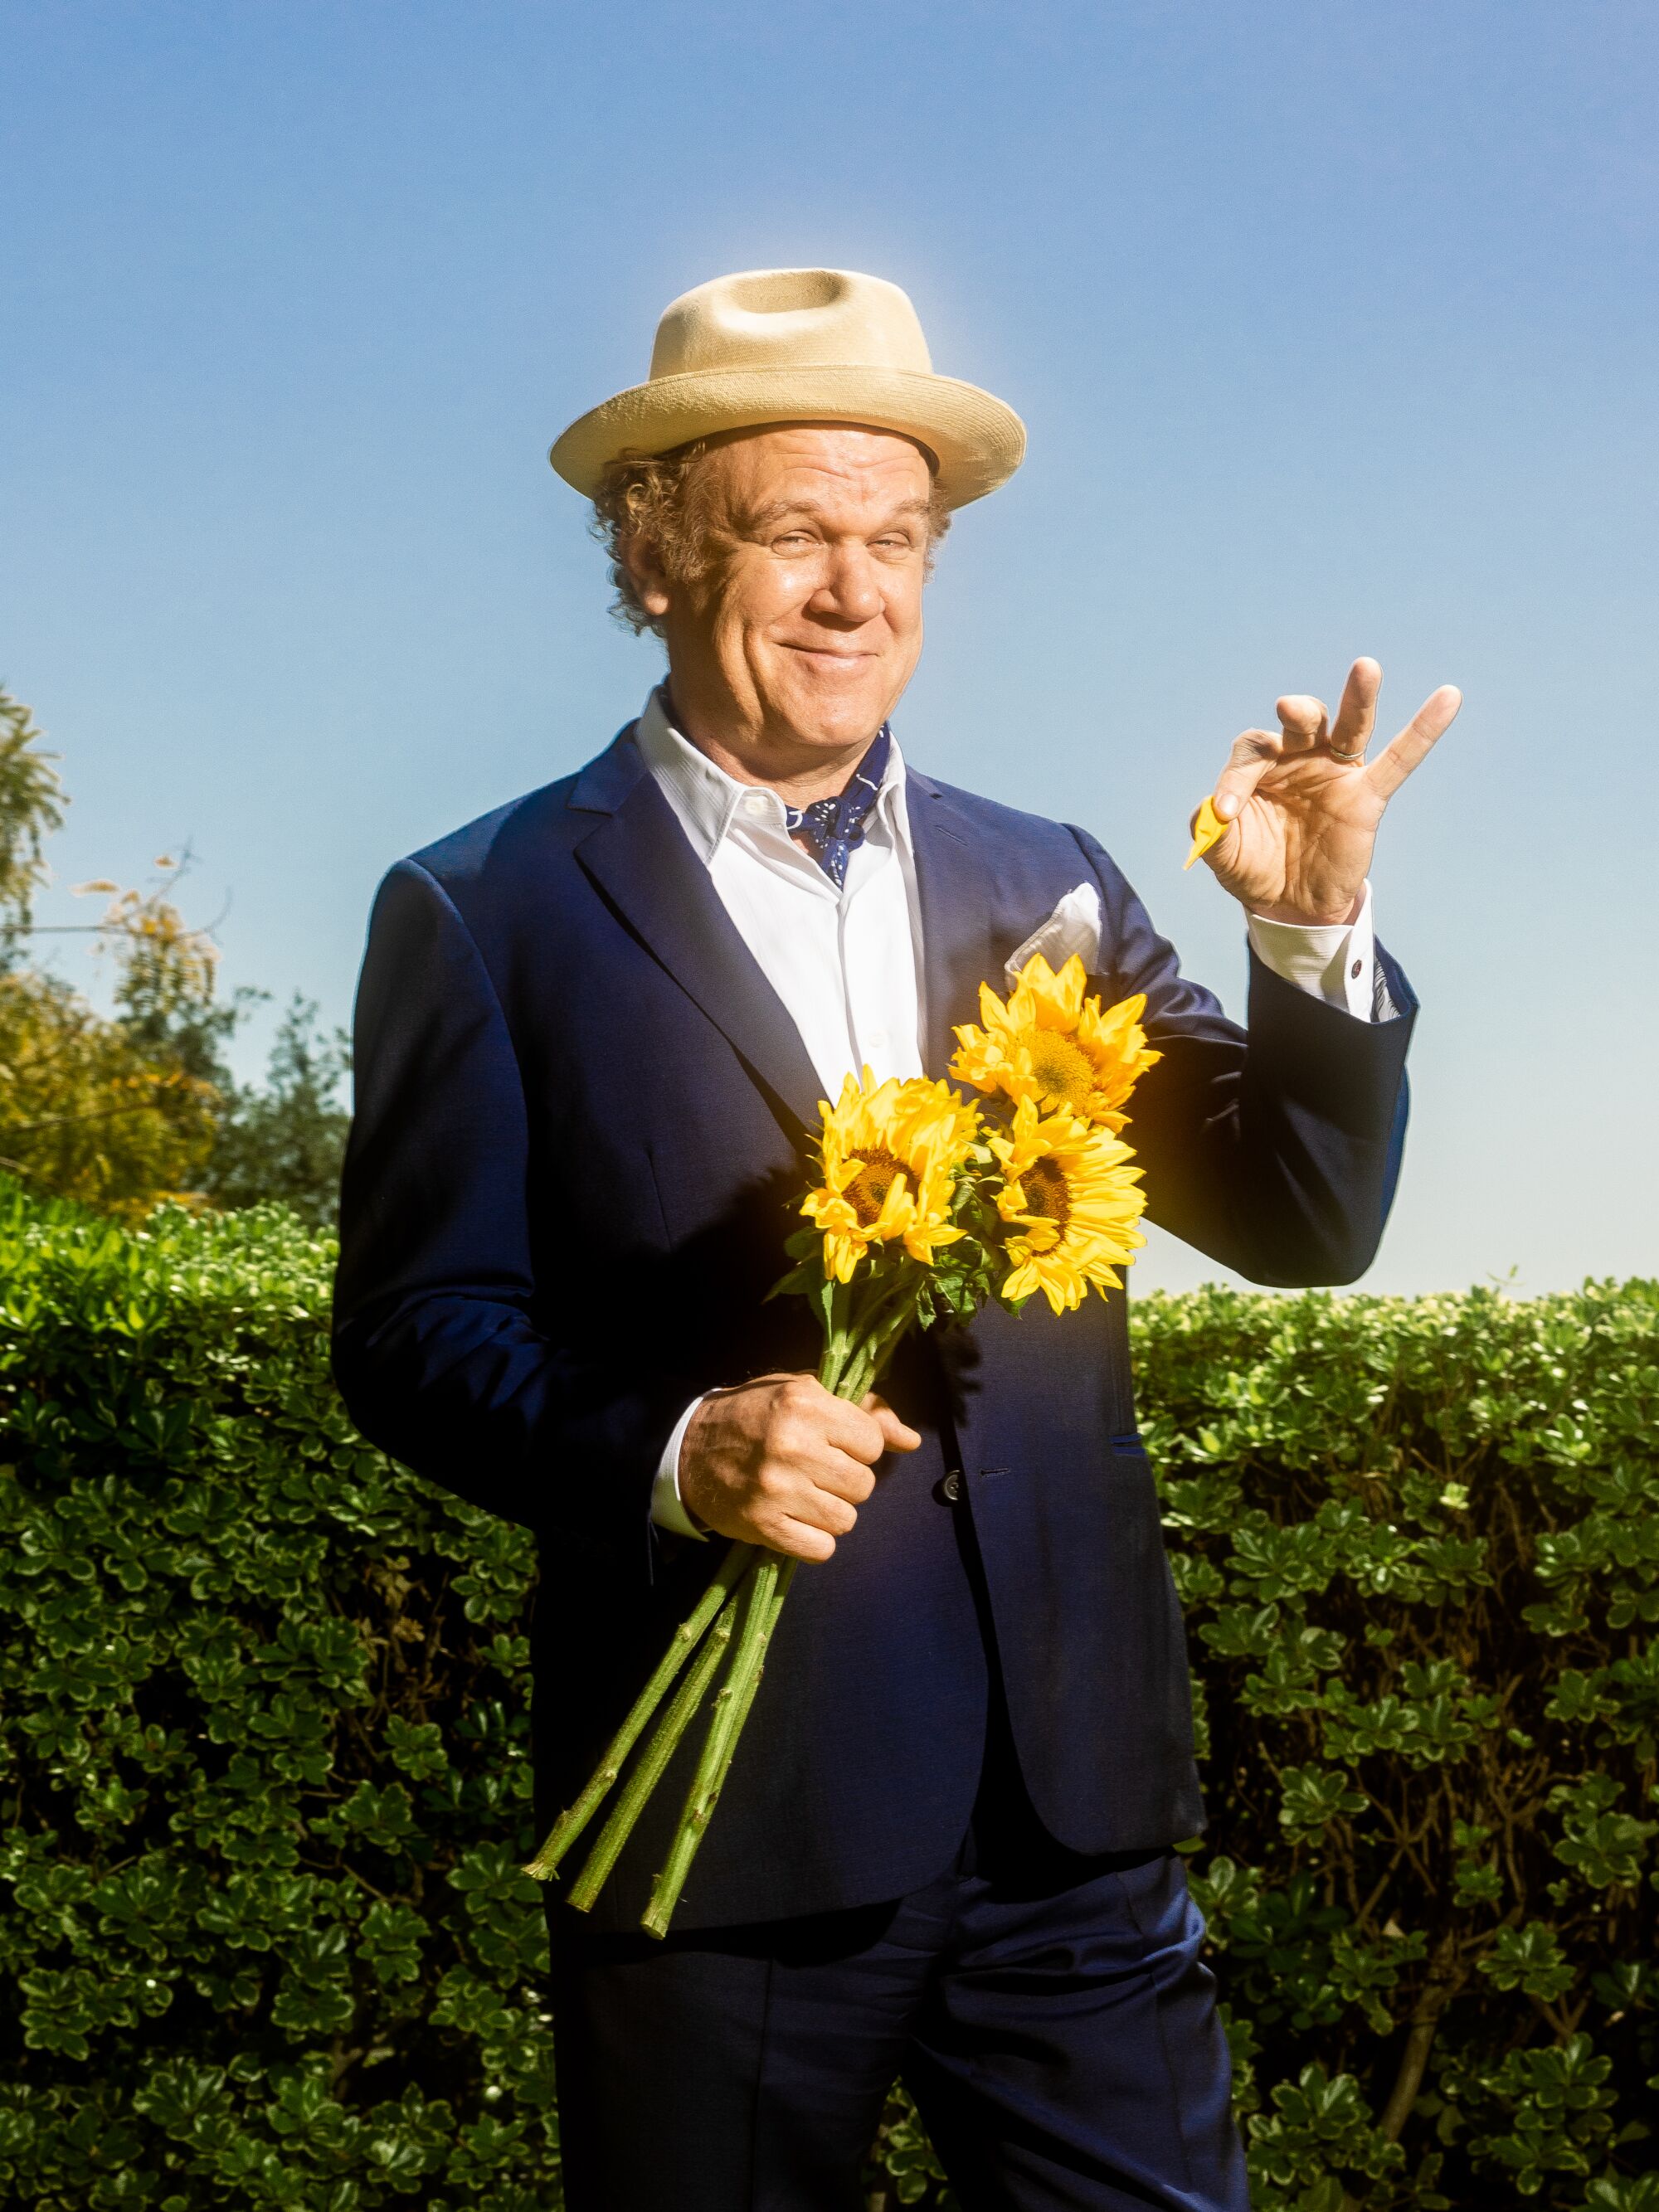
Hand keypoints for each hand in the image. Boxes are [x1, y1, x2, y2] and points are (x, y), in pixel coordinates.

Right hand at [678, 1373, 920, 1562]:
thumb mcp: (804, 1394)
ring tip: (804, 1496)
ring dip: (830, 1512)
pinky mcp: (764, 1526)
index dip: (858, 1447)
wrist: (689, 1450)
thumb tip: (911, 1440)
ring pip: (846, 1519)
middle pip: (863, 1485)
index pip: (872, 1442)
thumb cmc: (756, 1416)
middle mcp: (793, 1446)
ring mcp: (778, 1489)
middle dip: (845, 1481)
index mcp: (805, 1404)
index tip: (834, 1445)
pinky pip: (821, 1549)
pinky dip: (813, 1540)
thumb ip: (863, 1412)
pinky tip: (795, 1520)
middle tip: (816, 1472)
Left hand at [1198, 659, 1460, 923]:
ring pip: (1349, 726)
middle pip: (1301, 722)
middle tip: (1289, 708)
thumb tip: (1207, 814)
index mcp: (1261, 766)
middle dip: (1297, 713)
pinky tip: (1448, 697)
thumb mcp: (1225, 857)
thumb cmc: (1255, 868)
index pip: (1251, 753)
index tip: (1224, 813)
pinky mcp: (1367, 795)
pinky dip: (1424, 730)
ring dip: (1357, 698)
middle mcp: (1299, 757)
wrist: (1290, 904)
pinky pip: (1400, 760)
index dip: (1236, 779)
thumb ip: (1212, 835)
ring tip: (1366, 669)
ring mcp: (1336, 772)